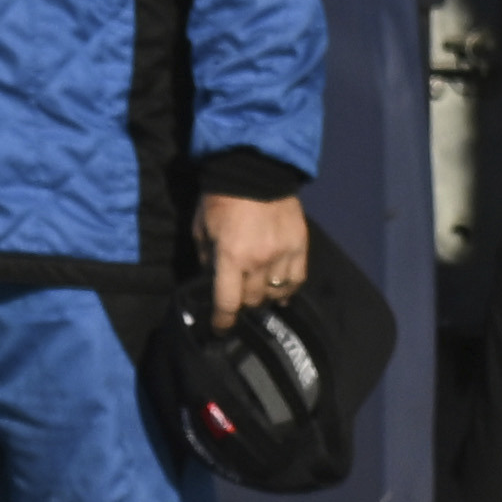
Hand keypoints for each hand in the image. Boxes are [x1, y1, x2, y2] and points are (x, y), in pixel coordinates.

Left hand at [199, 186, 310, 323]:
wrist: (255, 171)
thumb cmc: (220, 200)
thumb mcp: (201, 230)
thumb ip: (206, 258)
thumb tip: (212, 279)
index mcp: (231, 257)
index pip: (228, 302)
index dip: (223, 321)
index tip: (220, 329)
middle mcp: (259, 260)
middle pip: (252, 299)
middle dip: (242, 304)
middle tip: (237, 301)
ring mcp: (283, 254)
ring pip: (275, 293)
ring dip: (264, 297)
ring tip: (258, 294)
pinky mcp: (300, 245)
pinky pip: (297, 279)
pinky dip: (288, 290)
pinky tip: (281, 293)